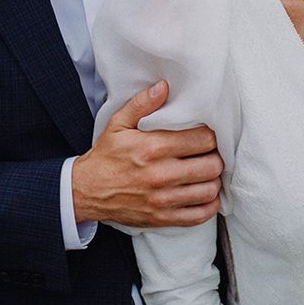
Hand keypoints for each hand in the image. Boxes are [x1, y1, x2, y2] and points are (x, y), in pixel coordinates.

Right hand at [72, 80, 223, 226]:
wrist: (85, 191)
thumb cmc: (106, 155)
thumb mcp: (119, 123)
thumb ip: (142, 103)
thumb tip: (164, 86)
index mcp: (154, 147)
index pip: (203, 139)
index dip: (212, 135)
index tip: (209, 134)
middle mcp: (161, 174)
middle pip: (212, 165)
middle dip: (217, 156)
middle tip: (212, 153)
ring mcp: (163, 199)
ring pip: (209, 190)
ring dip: (214, 180)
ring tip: (209, 171)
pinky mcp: (162, 218)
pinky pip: (199, 215)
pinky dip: (209, 205)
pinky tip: (206, 194)